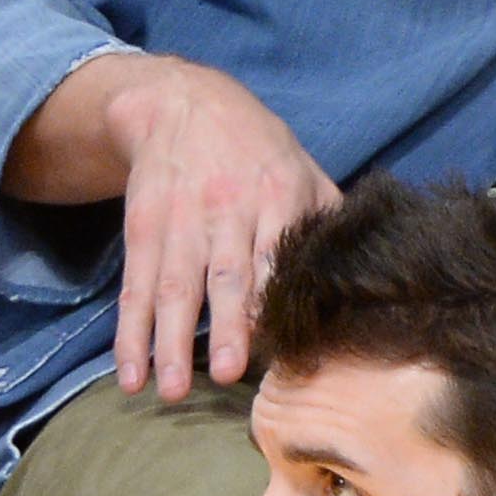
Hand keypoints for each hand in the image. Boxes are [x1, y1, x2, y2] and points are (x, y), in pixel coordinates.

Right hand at [98, 57, 339, 400]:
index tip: (280, 342)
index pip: (278, 252)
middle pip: (226, 273)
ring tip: (168, 391)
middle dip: (226, 324)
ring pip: (173, 287)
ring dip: (169, 342)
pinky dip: (130, 334)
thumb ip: (330, 214)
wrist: (183, 104)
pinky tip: (132, 374)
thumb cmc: (256, 147)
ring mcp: (181, 220)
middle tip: (228, 374)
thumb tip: (365, 267)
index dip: (276, 296)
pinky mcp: (144, 228)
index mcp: (277, 194)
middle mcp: (228, 208)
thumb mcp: (301, 165)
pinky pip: (136, 287)